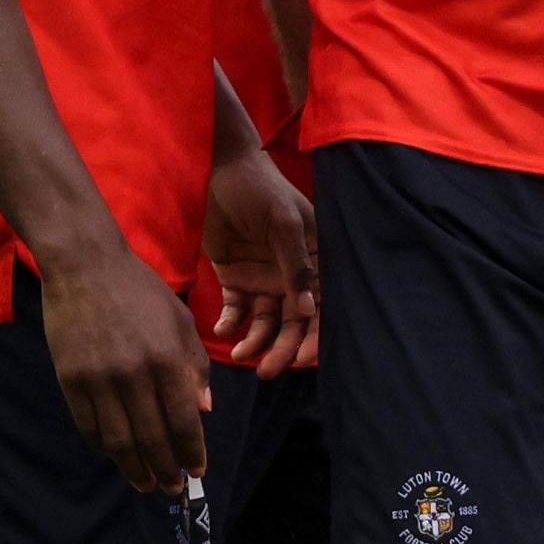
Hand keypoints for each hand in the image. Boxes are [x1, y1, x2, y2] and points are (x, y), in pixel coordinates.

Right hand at [40, 238, 209, 493]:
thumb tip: (203, 411)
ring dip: (133, 468)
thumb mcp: (181, 321)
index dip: (191, 450)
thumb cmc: (142, 291)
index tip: (196, 470)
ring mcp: (97, 379)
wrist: (85, 268)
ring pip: (117, 439)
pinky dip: (103, 446)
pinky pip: (88, 425)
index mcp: (166, 358)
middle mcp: (133, 374)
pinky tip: (116, 455)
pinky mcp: (69, 379)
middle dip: (164, 469)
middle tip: (172, 488)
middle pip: (151, 438)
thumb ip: (194, 367)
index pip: (183, 420)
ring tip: (145, 483)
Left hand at [202, 147, 317, 378]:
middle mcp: (292, 276)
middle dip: (282, 349)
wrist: (222, 171)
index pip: (321, 306)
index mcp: (314, 262)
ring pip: (265, 323)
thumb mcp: (284, 224)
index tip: (302, 359)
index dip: (315, 335)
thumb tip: (308, 309)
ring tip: (240, 355)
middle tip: (266, 372)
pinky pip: (236, 311)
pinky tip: (222, 330)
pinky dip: (230, 324)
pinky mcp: (237, 279)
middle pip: (293, 322)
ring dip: (255, 342)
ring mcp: (264, 279)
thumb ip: (295, 266)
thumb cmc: (262, 191)